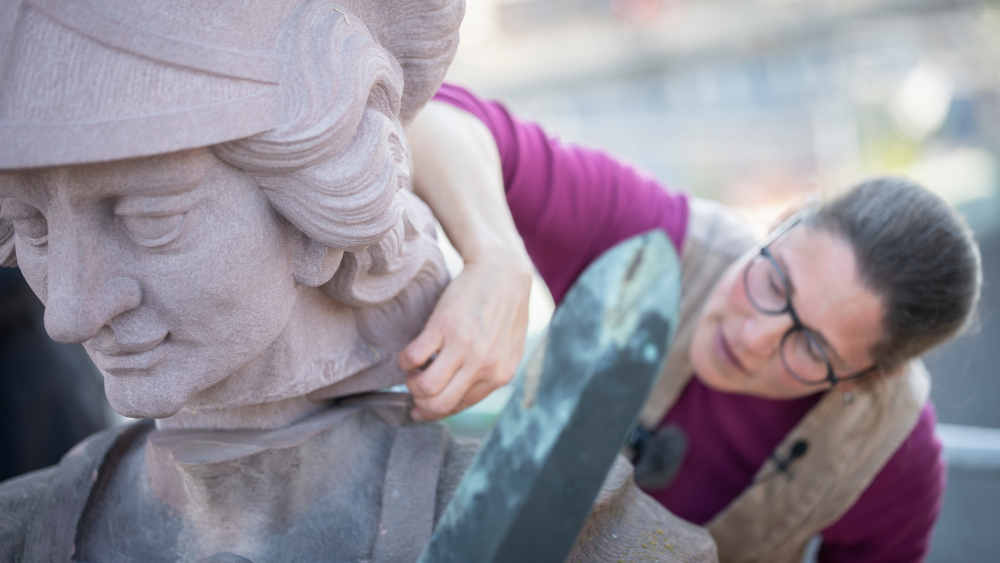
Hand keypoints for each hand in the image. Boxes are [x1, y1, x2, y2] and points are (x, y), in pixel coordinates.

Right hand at [400, 248, 531, 420]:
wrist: (502, 271)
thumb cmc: (504, 308)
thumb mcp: (508, 348)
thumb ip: (491, 372)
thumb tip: (463, 394)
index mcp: (499, 375)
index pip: (459, 407)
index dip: (435, 410)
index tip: (421, 406)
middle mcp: (483, 365)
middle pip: (439, 404)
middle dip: (420, 403)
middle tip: (414, 390)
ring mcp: (464, 346)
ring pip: (425, 387)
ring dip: (411, 383)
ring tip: (413, 371)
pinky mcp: (445, 326)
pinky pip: (414, 358)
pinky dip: (405, 361)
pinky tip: (410, 353)